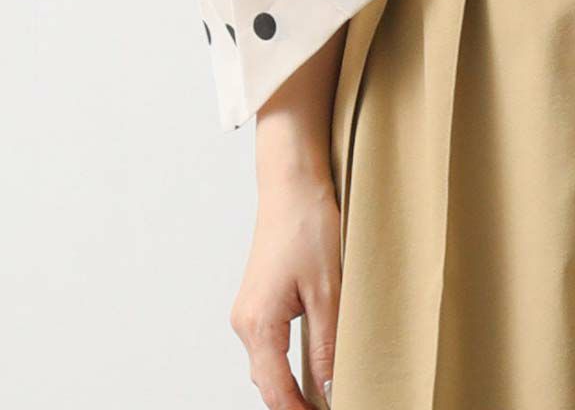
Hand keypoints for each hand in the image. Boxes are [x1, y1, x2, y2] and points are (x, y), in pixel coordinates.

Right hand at [229, 169, 341, 407]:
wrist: (292, 185)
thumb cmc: (309, 228)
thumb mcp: (328, 290)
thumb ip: (328, 345)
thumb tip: (329, 389)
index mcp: (258, 325)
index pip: (277, 391)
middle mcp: (245, 322)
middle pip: (268, 383)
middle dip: (295, 404)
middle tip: (329, 406)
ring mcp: (248, 311)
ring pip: (268, 365)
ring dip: (290, 384)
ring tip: (323, 396)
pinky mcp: (257, 301)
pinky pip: (269, 345)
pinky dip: (287, 362)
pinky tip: (310, 365)